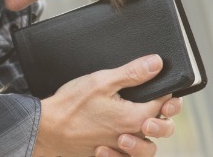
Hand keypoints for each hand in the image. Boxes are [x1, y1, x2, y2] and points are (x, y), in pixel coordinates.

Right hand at [32, 54, 169, 155]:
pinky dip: (129, 150)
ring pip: (148, 148)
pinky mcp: (107, 155)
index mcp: (133, 118)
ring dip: (149, 135)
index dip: (166, 93)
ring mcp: (119, 149)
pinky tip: (121, 139)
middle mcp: (130, 137)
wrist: (46, 129)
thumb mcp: (101, 81)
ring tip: (142, 124)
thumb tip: (157, 64)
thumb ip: (132, 73)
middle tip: (157, 103)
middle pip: (162, 128)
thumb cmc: (70, 105)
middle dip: (164, 114)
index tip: (160, 84)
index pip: (163, 105)